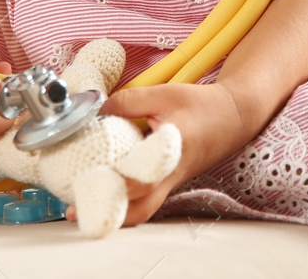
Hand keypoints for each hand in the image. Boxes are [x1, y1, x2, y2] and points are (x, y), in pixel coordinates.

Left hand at [64, 82, 256, 228]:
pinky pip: (144, 202)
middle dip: (106, 211)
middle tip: (74, 206)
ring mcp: (170, 184)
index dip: (115, 181)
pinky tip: (102, 192)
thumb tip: (97, 111)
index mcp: (172, 152)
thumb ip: (129, 100)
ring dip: (113, 212)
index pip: (142, 177)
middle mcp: (171, 176)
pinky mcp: (168, 184)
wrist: (233, 117)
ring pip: (141, 211)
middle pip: (139, 208)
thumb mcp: (165, 94)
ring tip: (81, 206)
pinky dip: (122, 203)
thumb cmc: (202, 106)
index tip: (89, 177)